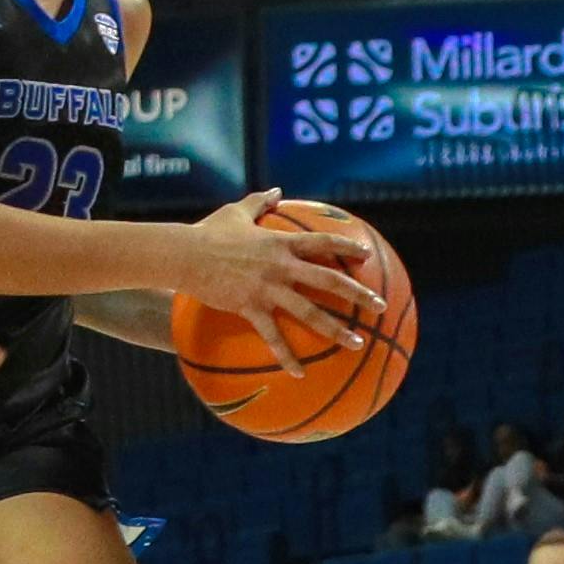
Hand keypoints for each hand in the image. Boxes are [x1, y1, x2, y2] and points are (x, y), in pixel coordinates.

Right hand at [173, 193, 388, 340]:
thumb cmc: (209, 232)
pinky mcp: (250, 306)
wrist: (184, 254)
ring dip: (336, 329)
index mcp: (280, 242)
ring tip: (357, 343)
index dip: (347, 248)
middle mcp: (281, 265)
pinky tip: (301, 373)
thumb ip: (260, 201)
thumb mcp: (236, 212)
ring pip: (309, 311)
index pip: (322, 242)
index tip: (367, 257)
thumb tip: (277, 189)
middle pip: (328, 279)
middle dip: (357, 294)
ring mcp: (267, 287)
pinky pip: (273, 335)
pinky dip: (288, 356)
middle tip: (380, 306)